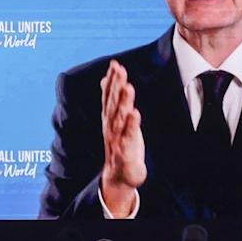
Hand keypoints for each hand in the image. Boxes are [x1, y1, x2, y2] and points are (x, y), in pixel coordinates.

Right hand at [98, 60, 145, 216]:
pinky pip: (127, 137)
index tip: (115, 64)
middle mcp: (111, 127)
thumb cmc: (119, 145)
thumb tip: (106, 78)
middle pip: (113, 104)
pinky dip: (130, 126)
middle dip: (116, 86)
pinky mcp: (125, 152)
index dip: (112, 80)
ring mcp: (116, 139)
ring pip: (119, 118)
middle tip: (120, 69)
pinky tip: (134, 114)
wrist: (118, 176)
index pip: (109, 96)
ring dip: (123, 102)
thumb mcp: (115, 121)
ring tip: (128, 87)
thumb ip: (111, 99)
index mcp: (109, 119)